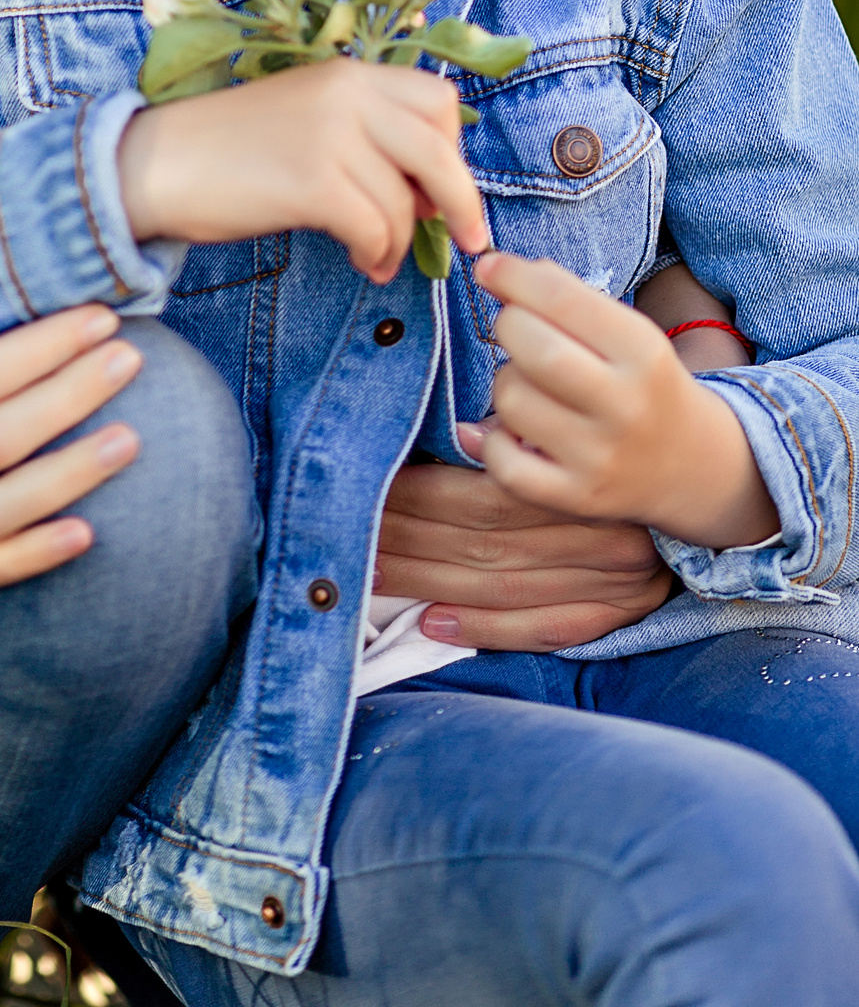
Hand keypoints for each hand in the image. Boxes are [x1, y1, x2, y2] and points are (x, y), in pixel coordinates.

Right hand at [117, 59, 485, 282]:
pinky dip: (377, 253)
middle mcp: (345, 93)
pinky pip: (376, 228)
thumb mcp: (305, 117)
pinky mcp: (312, 181)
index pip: (438, 100)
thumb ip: (365, 133)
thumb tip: (430, 191)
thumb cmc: (228, 150)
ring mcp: (329, 135)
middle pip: (439, 148)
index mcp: (347, 73)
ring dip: (402, 241)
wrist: (154, 164)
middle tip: (468, 239)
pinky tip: (362, 261)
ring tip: (378, 258)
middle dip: (462, 201)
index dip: (453, 149)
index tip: (447, 188)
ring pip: (405, 201)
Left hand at [374, 456, 673, 649]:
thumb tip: (455, 436)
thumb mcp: (574, 422)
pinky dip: (481, 629)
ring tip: (371, 574)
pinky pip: (541, 628)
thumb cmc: (616, 439)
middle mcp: (599, 537)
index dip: (420, 495)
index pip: (484, 495)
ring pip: (500, 587)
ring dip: (427, 583)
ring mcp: (610, 584)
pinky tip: (429, 623)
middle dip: (408, 540)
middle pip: (482, 543)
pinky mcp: (613, 615)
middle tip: (350, 535)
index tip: (370, 489)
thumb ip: (519, 433)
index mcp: (583, 480)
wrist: (702, 478)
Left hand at [473, 249, 777, 548]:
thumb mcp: (627, 332)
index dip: (511, 276)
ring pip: (512, 399)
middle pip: (533, 348)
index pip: (561, 299)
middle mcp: (626, 405)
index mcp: (643, 351)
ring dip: (506, 383)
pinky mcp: (578, 498)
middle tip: (517, 331)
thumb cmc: (642, 382)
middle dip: (509, 326)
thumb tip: (494, 270)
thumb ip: (568, 297)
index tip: (488, 268)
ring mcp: (602, 457)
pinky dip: (493, 443)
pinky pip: (505, 464)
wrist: (695, 464)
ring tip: (531, 387)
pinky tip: (511, 432)